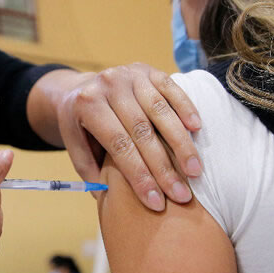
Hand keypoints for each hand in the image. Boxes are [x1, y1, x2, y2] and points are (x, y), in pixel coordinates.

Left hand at [56, 63, 201, 210]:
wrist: (81, 88)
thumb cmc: (82, 126)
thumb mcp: (76, 145)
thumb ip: (90, 170)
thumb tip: (111, 198)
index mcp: (88, 104)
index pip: (118, 145)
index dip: (139, 175)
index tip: (156, 203)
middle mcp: (109, 85)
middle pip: (141, 131)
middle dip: (163, 167)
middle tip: (181, 194)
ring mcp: (130, 74)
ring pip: (160, 110)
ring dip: (181, 143)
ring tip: (194, 171)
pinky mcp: (148, 69)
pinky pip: (171, 89)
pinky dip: (186, 108)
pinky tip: (197, 130)